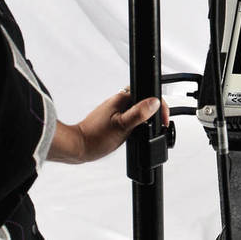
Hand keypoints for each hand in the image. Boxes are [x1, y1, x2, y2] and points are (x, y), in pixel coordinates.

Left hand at [52, 89, 169, 163]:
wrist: (77, 147)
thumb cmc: (95, 138)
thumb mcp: (122, 126)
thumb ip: (139, 113)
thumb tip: (154, 102)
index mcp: (122, 98)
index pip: (148, 93)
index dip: (160, 106)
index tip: (164, 120)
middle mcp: (118, 101)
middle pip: (144, 99)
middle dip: (154, 110)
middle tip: (158, 124)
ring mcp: (114, 109)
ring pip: (137, 108)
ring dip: (145, 117)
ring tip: (148, 129)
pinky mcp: (111, 118)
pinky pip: (129, 116)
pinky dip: (136, 123)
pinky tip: (135, 133)